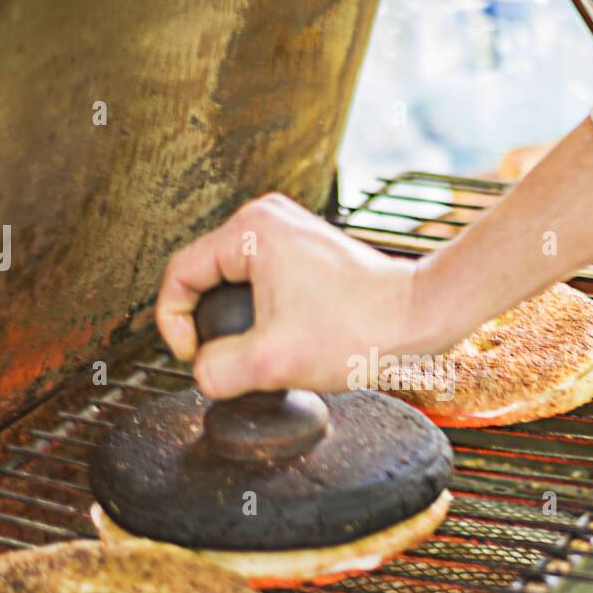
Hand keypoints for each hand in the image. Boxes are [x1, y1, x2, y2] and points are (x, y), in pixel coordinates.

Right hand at [156, 193, 450, 399]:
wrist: (419, 317)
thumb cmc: (361, 329)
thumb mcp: (274, 361)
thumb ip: (219, 371)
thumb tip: (202, 374)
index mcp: (250, 230)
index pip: (180, 274)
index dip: (173, 323)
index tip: (195, 358)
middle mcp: (265, 219)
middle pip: (205, 276)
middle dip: (209, 323)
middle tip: (226, 361)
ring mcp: (288, 232)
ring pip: (233, 283)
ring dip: (237, 321)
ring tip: (256, 353)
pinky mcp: (306, 251)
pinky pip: (260, 283)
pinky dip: (262, 314)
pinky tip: (281, 341)